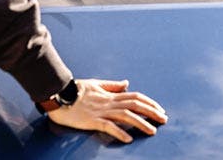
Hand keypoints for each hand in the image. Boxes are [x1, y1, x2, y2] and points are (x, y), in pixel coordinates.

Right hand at [47, 79, 166, 142]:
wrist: (58, 94)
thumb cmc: (75, 90)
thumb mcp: (96, 84)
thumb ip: (112, 85)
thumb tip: (126, 83)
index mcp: (110, 94)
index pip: (135, 97)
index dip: (149, 102)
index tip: (160, 109)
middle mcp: (109, 102)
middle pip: (135, 105)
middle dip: (151, 112)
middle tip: (164, 119)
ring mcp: (101, 111)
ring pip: (126, 116)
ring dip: (141, 123)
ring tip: (152, 131)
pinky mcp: (92, 120)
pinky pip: (108, 126)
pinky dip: (119, 132)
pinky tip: (128, 138)